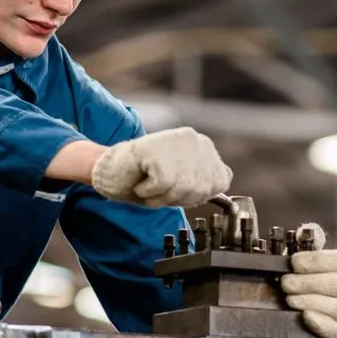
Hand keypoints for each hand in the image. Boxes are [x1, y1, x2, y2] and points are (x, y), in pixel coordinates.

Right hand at [90, 127, 232, 207]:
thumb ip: (205, 182)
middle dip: (177, 197)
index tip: (175, 188)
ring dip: (161, 196)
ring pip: (183, 188)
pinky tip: (140, 179)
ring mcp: (178, 141)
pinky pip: (162, 185)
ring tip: (149, 183)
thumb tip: (228, 190)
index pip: (219, 183)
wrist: (108, 171)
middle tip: (158, 187)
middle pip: (202, 189)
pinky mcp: (159, 148)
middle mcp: (195, 140)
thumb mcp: (183, 183)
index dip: (196, 195)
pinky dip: (147, 191)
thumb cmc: (144, 179)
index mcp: (204, 147)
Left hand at [281, 222, 336, 337]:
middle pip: (336, 284)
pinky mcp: (333, 330)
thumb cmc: (296, 275)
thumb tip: (305, 230)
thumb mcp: (299, 255)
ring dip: (309, 301)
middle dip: (307, 283)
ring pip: (336, 307)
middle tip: (285, 283)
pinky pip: (333, 329)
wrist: (288, 306)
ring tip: (289, 299)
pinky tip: (305, 315)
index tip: (293, 262)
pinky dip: (319, 322)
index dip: (316, 261)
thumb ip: (305, 239)